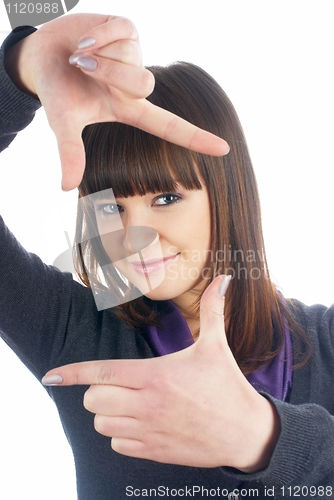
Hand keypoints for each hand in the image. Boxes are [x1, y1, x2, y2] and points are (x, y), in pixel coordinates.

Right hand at [5, 14, 228, 189]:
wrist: (42, 56)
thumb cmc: (59, 93)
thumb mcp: (64, 123)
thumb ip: (70, 153)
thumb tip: (66, 187)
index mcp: (129, 109)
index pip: (169, 126)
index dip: (196, 138)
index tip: (224, 150)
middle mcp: (137, 85)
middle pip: (145, 83)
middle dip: (109, 73)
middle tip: (82, 69)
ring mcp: (135, 56)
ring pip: (131, 55)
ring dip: (96, 54)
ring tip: (79, 56)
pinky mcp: (126, 30)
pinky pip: (120, 30)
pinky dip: (95, 35)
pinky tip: (82, 40)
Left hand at [42, 276, 279, 471]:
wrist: (245, 433)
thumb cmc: (228, 386)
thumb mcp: (218, 345)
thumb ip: (213, 309)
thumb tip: (223, 279)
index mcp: (156, 375)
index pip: (102, 372)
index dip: (72, 373)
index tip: (50, 376)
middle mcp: (146, 405)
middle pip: (94, 399)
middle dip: (99, 389)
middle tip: (120, 383)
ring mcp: (148, 431)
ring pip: (102, 423)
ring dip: (108, 412)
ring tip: (129, 402)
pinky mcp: (154, 451)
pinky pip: (117, 444)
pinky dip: (120, 433)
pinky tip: (140, 423)